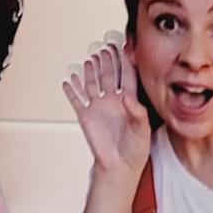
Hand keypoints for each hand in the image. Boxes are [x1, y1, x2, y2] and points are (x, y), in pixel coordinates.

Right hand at [63, 34, 152, 212]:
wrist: (120, 167)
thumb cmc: (135, 150)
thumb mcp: (143, 130)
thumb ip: (138, 113)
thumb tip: (128, 97)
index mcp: (130, 100)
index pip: (127, 75)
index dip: (124, 60)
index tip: (123, 46)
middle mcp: (113, 100)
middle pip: (108, 74)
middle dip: (106, 60)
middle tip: (104, 46)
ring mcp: (98, 107)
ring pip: (92, 83)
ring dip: (89, 71)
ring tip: (88, 60)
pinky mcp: (86, 116)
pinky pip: (77, 99)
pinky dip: (72, 90)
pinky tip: (69, 79)